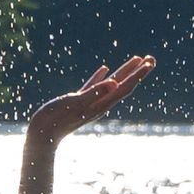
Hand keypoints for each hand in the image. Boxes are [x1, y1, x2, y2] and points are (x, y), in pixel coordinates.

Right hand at [22, 54, 157, 155]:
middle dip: (138, 72)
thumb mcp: (76, 103)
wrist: (42, 135)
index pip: (124, 87)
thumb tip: (114, 83)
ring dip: (124, 72)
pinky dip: (102, 77)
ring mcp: (90, 102)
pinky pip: (94, 85)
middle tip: (152, 59)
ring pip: (112, 83)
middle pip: (124, 85)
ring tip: (136, 60)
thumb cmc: (56, 119)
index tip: (149, 63)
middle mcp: (99, 103)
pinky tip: (105, 69)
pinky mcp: (79, 100)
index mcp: (101, 104)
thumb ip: (94, 92)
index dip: (138, 75)